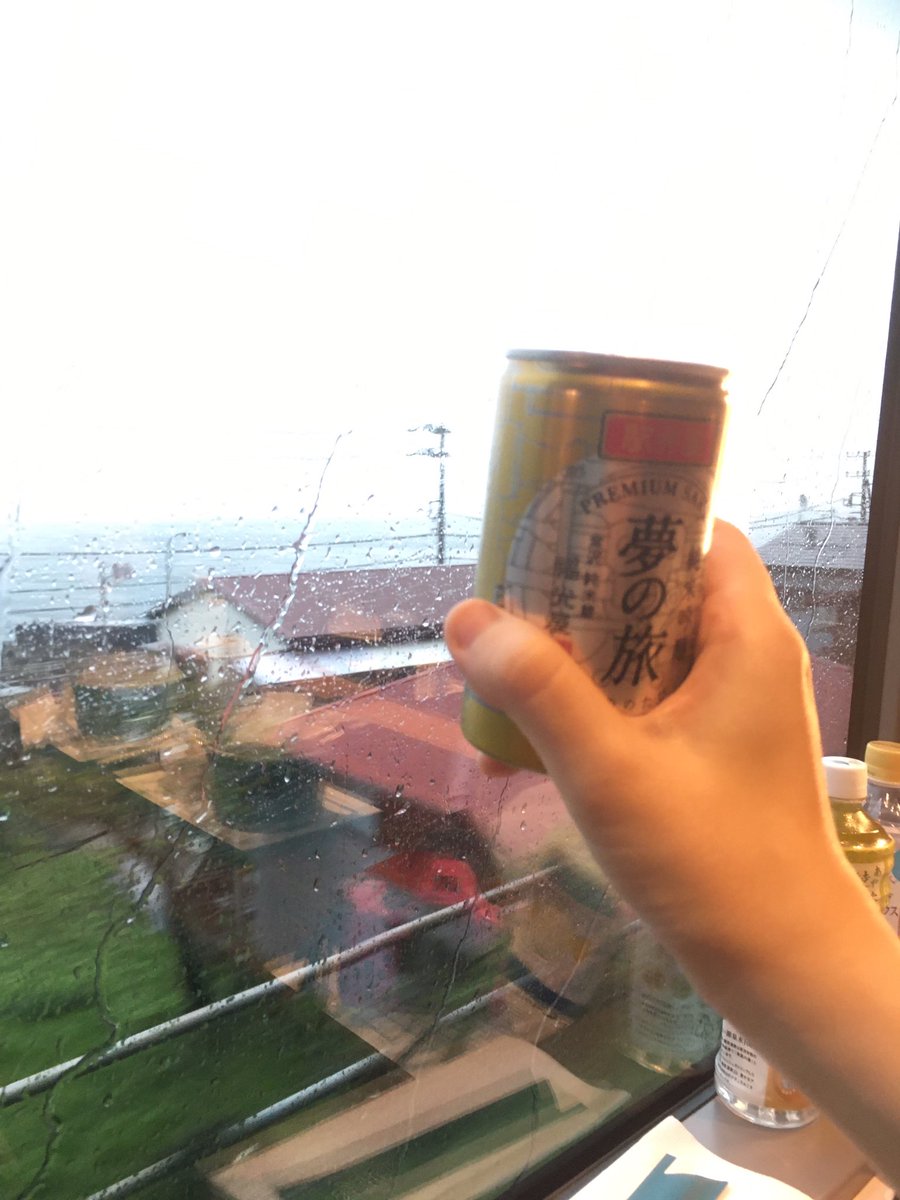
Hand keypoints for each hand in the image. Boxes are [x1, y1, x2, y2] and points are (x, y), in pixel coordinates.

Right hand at [445, 521, 846, 1001]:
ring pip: (646, 653)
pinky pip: (647, 706)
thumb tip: (467, 618)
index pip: (699, 532)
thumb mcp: (611, 771)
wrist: (784, 966)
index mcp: (745, 637)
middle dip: (581, 598)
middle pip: (659, 590)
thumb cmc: (712, 860)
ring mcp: (733, 710)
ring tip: (505, 679)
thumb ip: (540, 692)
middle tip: (510, 606)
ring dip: (578, 663)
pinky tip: (530, 751)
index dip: (631, 517)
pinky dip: (595, 712)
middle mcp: (747, 659)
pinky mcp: (716, 753)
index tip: (560, 528)